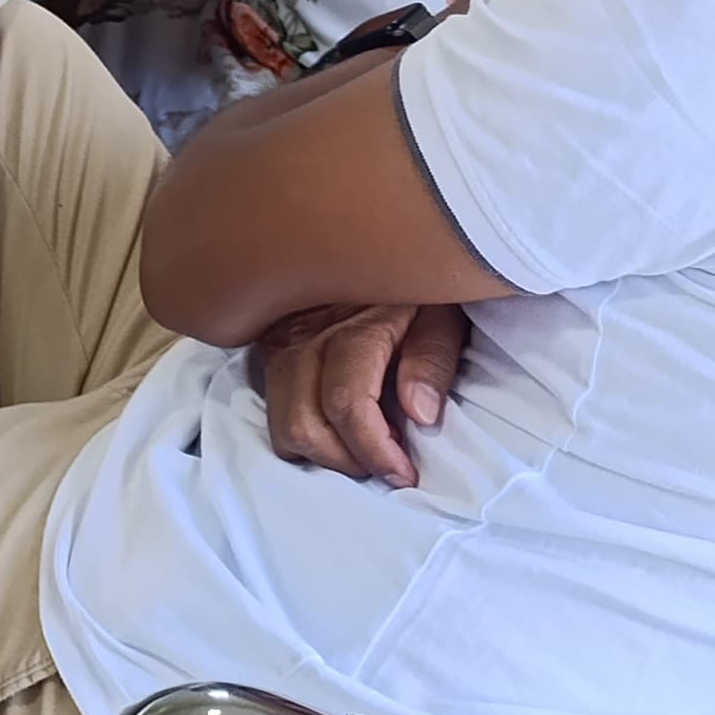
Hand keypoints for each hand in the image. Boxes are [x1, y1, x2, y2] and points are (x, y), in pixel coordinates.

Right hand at [257, 300, 469, 488]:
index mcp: (353, 324)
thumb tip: (419, 414)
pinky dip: (302, 432)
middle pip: (303, 422)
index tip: (405, 474)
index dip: (375, 450)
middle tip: (386, 466)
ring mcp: (281, 342)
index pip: (346, 402)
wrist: (379, 241)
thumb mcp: (443, 310)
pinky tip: (337, 431)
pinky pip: (273, 407)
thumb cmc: (417, 282)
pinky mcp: (271, 349)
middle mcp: (304, 335)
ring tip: (361, 452)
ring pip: (280, 422)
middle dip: (346, 461)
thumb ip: (433, 358)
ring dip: (321, 452)